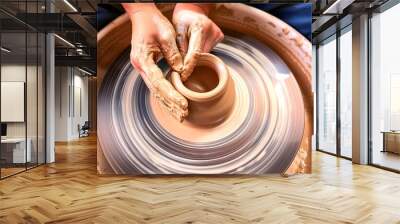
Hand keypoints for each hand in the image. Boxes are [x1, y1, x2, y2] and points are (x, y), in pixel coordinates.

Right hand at [122, 3, 187, 120]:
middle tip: (183, 116)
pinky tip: (173, 103)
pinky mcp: (147, 67)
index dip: (172, 95)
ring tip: (179, 114)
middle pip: (156, 91)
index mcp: (143, 60)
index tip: (183, 104)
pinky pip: (156, 84)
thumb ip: (173, 54)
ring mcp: (142, 67)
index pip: (159, 83)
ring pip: (156, 90)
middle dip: (170, 104)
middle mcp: (140, 66)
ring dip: (167, 103)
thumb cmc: (154, 22)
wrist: (142, 15)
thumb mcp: (166, 35)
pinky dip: (165, 94)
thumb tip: (180, 71)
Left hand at [173, 4, 223, 80]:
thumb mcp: (177, 31)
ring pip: (206, 54)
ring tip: (190, 48)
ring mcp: (218, 34)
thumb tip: (181, 66)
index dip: (189, 66)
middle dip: (192, 62)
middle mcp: (212, 31)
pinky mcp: (220, 36)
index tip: (183, 76)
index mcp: (200, 28)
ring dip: (198, 56)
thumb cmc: (183, 20)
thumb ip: (180, 48)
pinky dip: (202, 52)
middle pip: (202, 55)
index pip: (195, 52)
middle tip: (182, 67)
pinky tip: (197, 45)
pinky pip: (209, 50)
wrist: (193, 10)